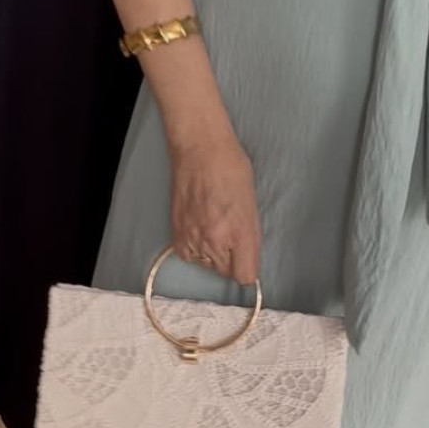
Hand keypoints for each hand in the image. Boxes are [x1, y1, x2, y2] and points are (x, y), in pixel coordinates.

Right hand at [169, 133, 260, 284]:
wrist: (199, 151)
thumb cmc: (230, 169)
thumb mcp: (251, 205)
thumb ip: (250, 237)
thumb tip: (249, 258)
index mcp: (240, 233)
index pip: (245, 276)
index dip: (248, 269)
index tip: (247, 261)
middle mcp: (216, 241)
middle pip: (225, 272)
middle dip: (230, 259)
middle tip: (229, 234)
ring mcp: (193, 239)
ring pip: (206, 265)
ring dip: (210, 253)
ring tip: (211, 225)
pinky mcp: (176, 235)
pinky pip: (188, 256)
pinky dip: (193, 248)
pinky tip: (198, 227)